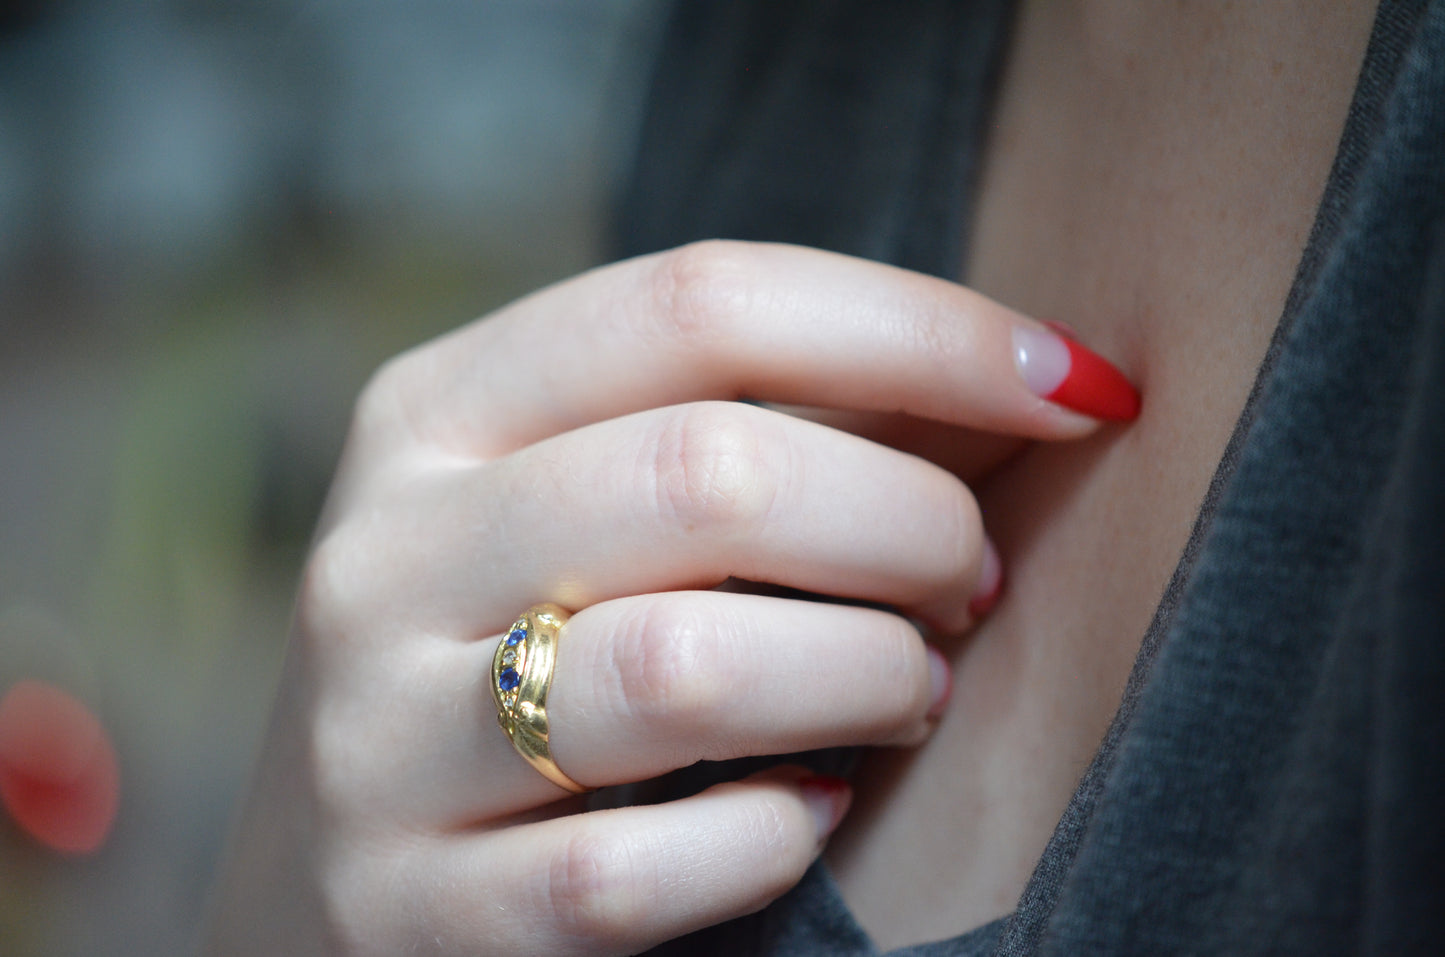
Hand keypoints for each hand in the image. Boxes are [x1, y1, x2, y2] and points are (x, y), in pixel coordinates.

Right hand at [204, 241, 1135, 954]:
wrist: (314, 876)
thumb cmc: (508, 648)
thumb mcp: (567, 501)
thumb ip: (731, 426)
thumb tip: (1008, 379)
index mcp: (436, 411)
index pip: (705, 301)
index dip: (923, 331)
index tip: (1078, 387)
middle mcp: (385, 556)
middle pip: (709, 473)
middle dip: (911, 522)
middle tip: (977, 577)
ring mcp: (378, 740)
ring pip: (682, 670)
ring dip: (861, 674)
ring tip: (911, 686)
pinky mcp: (406, 908)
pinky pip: (632, 870)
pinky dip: (769, 838)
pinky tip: (807, 813)